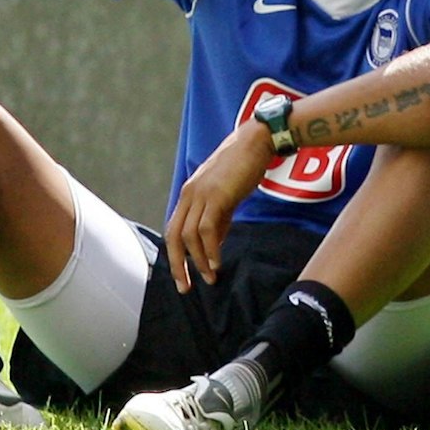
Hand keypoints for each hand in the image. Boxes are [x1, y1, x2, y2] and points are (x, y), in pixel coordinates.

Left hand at [164, 121, 275, 291]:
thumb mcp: (226, 195)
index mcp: (189, 194)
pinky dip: (210, 250)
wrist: (256, 142)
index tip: (184, 275)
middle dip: (178, 265)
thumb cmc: (244, 166)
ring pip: (190, 236)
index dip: (176, 255)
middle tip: (186, 287)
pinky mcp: (216, 196)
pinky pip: (207, 230)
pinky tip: (217, 263)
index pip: (174, 230)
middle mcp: (189, 195)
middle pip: (174, 236)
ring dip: (198, 261)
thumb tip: (214, 245)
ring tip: (209, 277)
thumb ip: (218, 219)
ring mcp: (201, 195)